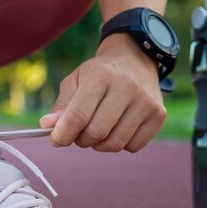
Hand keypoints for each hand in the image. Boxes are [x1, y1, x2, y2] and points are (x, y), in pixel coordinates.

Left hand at [40, 33, 166, 152]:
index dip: (63, 134)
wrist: (135, 60)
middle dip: (81, 140)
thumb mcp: (75, 81)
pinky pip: (132, 147)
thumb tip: (47, 126)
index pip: (78, 115)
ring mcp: (146, 102)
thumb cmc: (98, 74)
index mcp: (101, 75)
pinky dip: (119, 144)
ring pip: (114, 144)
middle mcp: (127, 86)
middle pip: (96, 133)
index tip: (56, 140)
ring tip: (96, 130)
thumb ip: (61, 105)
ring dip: (99, 144)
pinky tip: (117, 128)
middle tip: (78, 133)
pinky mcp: (159, 115)